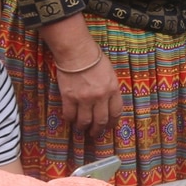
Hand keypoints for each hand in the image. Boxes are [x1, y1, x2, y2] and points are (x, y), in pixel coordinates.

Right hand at [43, 18, 121, 146]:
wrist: (76, 52)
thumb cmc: (94, 58)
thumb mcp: (110, 73)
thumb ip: (110, 88)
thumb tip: (108, 102)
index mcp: (113, 89)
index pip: (116, 112)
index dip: (113, 123)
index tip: (109, 127)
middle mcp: (100, 97)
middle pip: (101, 121)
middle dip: (98, 130)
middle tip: (95, 134)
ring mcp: (84, 99)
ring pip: (85, 121)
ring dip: (83, 127)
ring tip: (81, 129)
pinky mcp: (69, 98)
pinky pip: (70, 115)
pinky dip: (70, 120)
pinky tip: (70, 119)